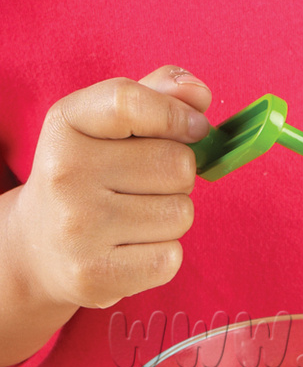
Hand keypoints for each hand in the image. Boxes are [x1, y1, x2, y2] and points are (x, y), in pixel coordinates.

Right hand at [12, 65, 210, 310]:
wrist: (37, 248)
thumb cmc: (89, 177)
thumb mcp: (108, 126)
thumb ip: (157, 98)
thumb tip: (200, 92)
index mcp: (66, 124)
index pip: (128, 101)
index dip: (177, 114)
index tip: (196, 128)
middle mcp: (65, 173)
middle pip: (178, 165)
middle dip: (177, 176)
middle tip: (141, 187)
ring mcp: (77, 227)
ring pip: (180, 213)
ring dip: (171, 217)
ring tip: (132, 219)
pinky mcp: (95, 274)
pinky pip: (171, 257)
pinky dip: (163, 254)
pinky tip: (130, 249)